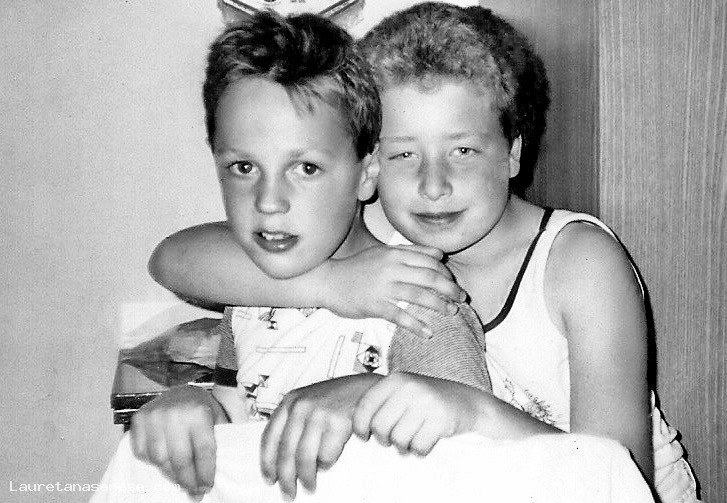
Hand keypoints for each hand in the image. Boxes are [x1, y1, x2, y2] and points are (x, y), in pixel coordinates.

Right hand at [130, 385, 228, 496]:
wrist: (181, 391)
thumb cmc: (201, 409)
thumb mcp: (217, 419)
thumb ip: (217, 443)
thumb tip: (209, 478)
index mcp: (198, 412)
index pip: (203, 451)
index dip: (205, 473)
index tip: (207, 487)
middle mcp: (175, 413)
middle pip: (180, 460)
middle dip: (188, 481)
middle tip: (194, 492)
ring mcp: (154, 416)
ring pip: (160, 460)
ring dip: (171, 475)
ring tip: (180, 480)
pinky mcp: (138, 419)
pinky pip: (142, 452)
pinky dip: (153, 462)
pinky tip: (165, 463)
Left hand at [260, 374, 382, 499]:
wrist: (367, 389)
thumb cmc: (339, 398)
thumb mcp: (310, 402)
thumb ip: (295, 424)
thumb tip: (283, 461)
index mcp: (290, 401)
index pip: (270, 437)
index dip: (267, 463)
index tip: (269, 479)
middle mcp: (300, 406)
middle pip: (286, 451)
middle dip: (286, 478)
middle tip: (288, 493)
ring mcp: (318, 413)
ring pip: (304, 457)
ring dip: (306, 478)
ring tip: (309, 487)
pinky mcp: (336, 422)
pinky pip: (326, 455)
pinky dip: (326, 464)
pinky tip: (327, 462)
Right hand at [324, 245, 466, 337]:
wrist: (327, 280)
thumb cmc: (356, 268)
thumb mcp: (382, 253)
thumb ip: (408, 252)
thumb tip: (438, 254)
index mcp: (394, 254)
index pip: (430, 260)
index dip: (446, 273)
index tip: (454, 283)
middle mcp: (391, 268)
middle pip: (429, 277)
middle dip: (450, 289)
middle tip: (462, 298)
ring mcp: (382, 287)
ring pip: (419, 295)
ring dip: (439, 305)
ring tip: (452, 313)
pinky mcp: (374, 305)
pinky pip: (400, 316)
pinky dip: (416, 325)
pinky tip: (428, 332)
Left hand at [352, 372, 482, 455]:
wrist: (466, 401)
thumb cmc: (426, 400)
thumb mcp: (402, 390)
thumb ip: (380, 401)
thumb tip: (354, 426)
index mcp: (396, 379)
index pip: (365, 405)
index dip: (360, 425)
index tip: (364, 436)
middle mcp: (410, 387)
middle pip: (380, 426)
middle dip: (384, 439)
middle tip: (392, 440)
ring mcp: (426, 402)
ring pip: (399, 439)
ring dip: (403, 447)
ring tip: (409, 441)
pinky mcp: (441, 419)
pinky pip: (419, 447)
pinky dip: (419, 450)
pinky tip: (424, 442)